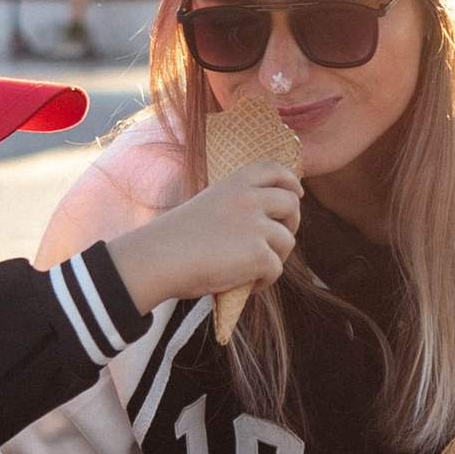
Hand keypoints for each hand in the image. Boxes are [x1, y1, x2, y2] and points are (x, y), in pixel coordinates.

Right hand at [110, 161, 301, 316]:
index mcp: (234, 183)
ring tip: (252, 270)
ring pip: (287, 241)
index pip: (275, 169)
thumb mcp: (207, 206)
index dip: (290, 181)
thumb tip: (267, 223)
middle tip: (276, 242)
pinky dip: (263, 281)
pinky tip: (244, 284)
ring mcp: (256, 225)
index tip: (296, 193)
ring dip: (276, 257)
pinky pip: (276, 269)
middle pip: (291, 204)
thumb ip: (236, 206)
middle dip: (291, 223)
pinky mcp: (259, 253)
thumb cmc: (174, 240)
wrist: (158, 259)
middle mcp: (249, 198)